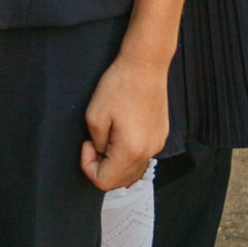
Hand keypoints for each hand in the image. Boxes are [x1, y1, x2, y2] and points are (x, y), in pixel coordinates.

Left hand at [81, 54, 168, 191]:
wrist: (146, 65)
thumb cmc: (119, 85)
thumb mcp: (95, 115)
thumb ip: (97, 144)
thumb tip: (102, 153)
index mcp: (131, 151)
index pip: (104, 181)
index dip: (88, 166)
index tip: (86, 144)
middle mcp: (148, 152)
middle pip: (121, 180)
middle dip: (102, 165)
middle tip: (94, 141)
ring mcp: (157, 144)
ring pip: (132, 168)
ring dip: (115, 160)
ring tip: (108, 135)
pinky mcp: (161, 135)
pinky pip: (142, 155)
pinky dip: (128, 152)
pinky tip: (122, 130)